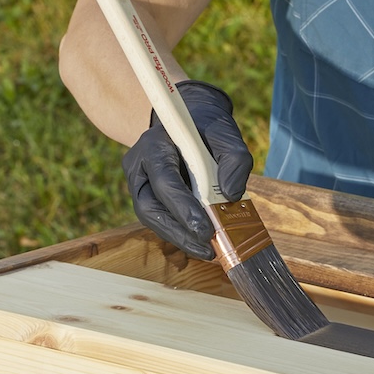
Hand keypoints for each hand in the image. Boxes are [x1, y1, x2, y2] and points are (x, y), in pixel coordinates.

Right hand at [121, 81, 253, 260]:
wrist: (192, 123)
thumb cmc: (208, 128)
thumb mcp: (228, 135)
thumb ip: (235, 159)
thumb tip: (230, 195)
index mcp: (154, 145)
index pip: (164, 181)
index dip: (183, 208)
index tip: (205, 229)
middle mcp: (138, 166)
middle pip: (150, 208)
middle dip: (179, 232)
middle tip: (207, 249)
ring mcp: (139, 184)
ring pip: (152, 219)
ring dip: (180, 238)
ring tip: (208, 250)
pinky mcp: (147, 198)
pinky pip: (160, 220)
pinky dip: (181, 234)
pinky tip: (201, 242)